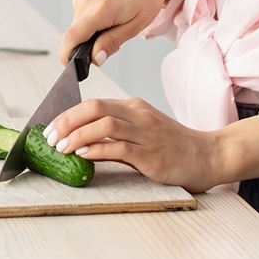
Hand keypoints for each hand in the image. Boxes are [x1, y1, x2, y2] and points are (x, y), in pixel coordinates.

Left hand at [42, 97, 222, 192]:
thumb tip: (82, 139)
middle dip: (67, 121)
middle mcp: (139, 116)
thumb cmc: (174, 146)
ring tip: (61, 148)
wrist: (209, 155)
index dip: (68, 114)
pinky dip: (97, 150)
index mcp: (134, 107)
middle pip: (95, 108)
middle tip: (49, 136)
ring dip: (77, 136)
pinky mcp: (152, 156)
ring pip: (104, 125)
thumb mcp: (143, 130)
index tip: (52, 127)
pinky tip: (83, 156)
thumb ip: (117, 131)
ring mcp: (146, 134)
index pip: (94, 103)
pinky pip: (119, 148)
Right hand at [57, 0, 176, 66]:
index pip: (71, 39)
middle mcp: (84, 1)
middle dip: (88, 48)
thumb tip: (94, 59)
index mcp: (98, 9)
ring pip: (78, 29)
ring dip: (92, 36)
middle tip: (113, 44)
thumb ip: (112, 42)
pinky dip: (93, 25)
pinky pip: (81, 19)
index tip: (76, 70)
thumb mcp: (136, 24)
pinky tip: (111, 17)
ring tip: (117, 25)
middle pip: (74, 37)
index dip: (68, 58)